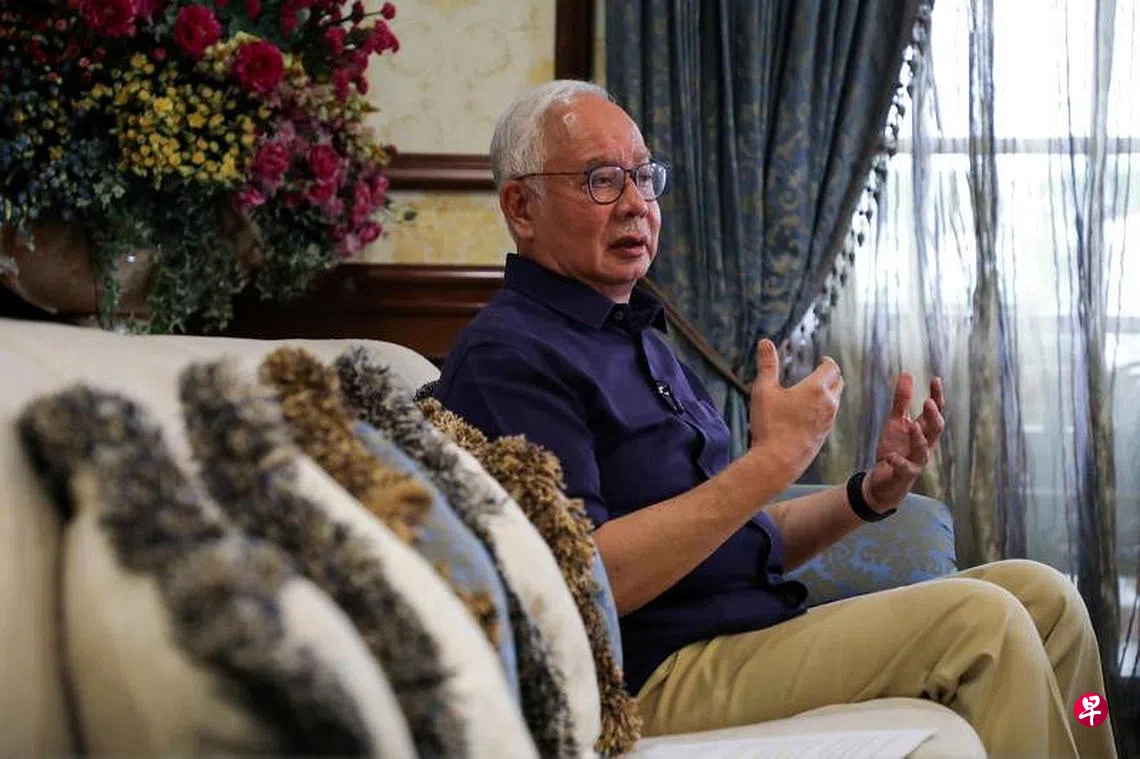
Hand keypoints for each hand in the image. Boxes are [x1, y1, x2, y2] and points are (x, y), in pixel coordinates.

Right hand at [749, 339, 843, 479]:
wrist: (778, 461)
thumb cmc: (770, 425)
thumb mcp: (763, 390)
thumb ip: (766, 365)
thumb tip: (765, 342)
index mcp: (816, 389)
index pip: (832, 368)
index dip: (827, 361)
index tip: (822, 359)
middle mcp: (828, 404)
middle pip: (838, 383)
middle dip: (832, 375)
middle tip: (823, 371)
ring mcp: (828, 422)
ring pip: (836, 401)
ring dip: (830, 392)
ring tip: (816, 391)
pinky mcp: (824, 436)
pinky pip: (830, 417)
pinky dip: (825, 409)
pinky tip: (811, 413)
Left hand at [864, 374, 945, 511]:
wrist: (883, 479)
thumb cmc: (895, 448)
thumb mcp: (896, 421)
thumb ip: (902, 400)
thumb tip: (907, 373)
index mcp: (924, 430)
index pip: (935, 412)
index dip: (937, 396)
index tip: (936, 379)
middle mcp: (925, 444)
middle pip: (936, 430)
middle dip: (934, 416)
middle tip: (929, 402)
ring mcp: (916, 460)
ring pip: (923, 450)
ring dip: (919, 438)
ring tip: (912, 426)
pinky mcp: (904, 473)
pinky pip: (905, 468)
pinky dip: (898, 462)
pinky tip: (890, 457)